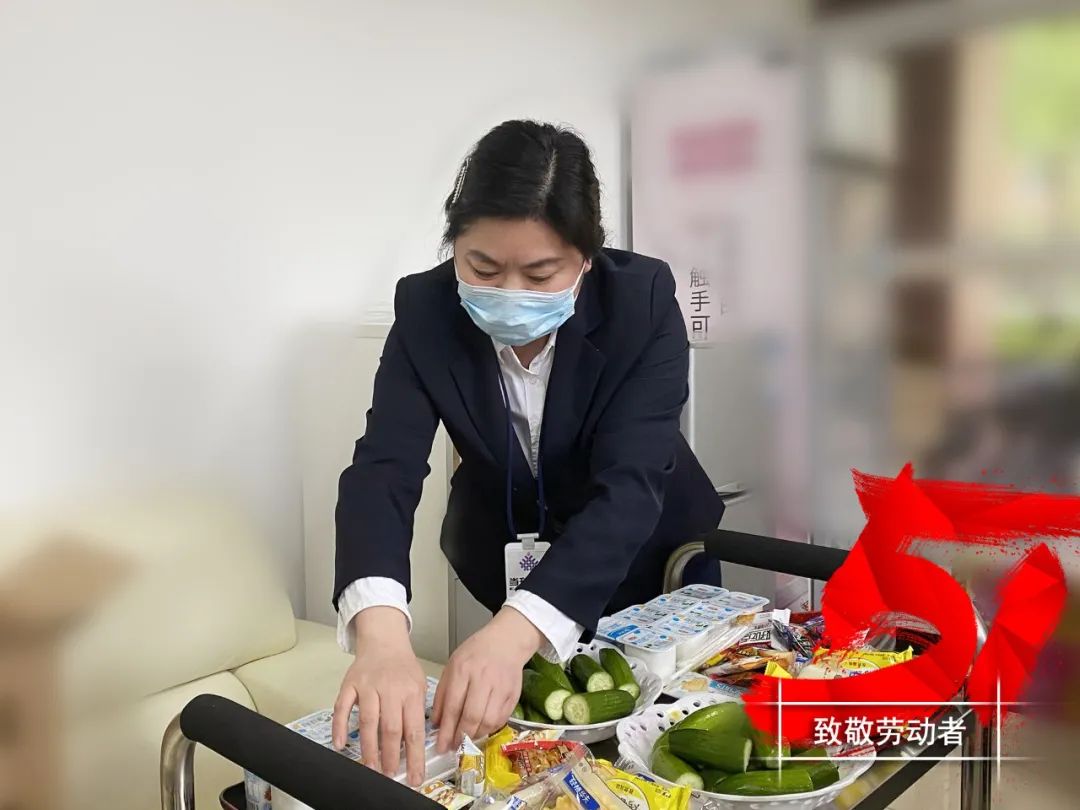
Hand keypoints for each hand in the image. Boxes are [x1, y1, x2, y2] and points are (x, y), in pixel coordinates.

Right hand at [332, 607, 427, 785]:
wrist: (384, 640)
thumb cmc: (403, 666)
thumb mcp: (420, 685)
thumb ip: (418, 712)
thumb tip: (418, 745)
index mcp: (411, 692)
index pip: (414, 730)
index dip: (414, 756)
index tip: (414, 776)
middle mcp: (390, 689)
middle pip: (390, 728)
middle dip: (391, 756)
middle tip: (390, 774)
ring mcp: (368, 686)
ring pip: (368, 721)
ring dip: (369, 748)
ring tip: (372, 767)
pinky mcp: (350, 684)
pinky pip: (341, 707)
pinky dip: (339, 726)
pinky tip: (340, 744)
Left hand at [433, 607, 542, 752]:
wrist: (506, 641)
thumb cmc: (475, 653)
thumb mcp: (452, 666)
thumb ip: (443, 694)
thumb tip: (437, 722)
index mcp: (463, 670)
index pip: (452, 706)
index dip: (446, 730)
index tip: (440, 746)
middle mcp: (482, 678)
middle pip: (471, 716)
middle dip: (460, 737)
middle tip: (453, 748)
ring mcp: (500, 687)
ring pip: (488, 721)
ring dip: (475, 736)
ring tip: (466, 740)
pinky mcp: (513, 694)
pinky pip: (501, 719)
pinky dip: (490, 729)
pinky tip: (481, 730)